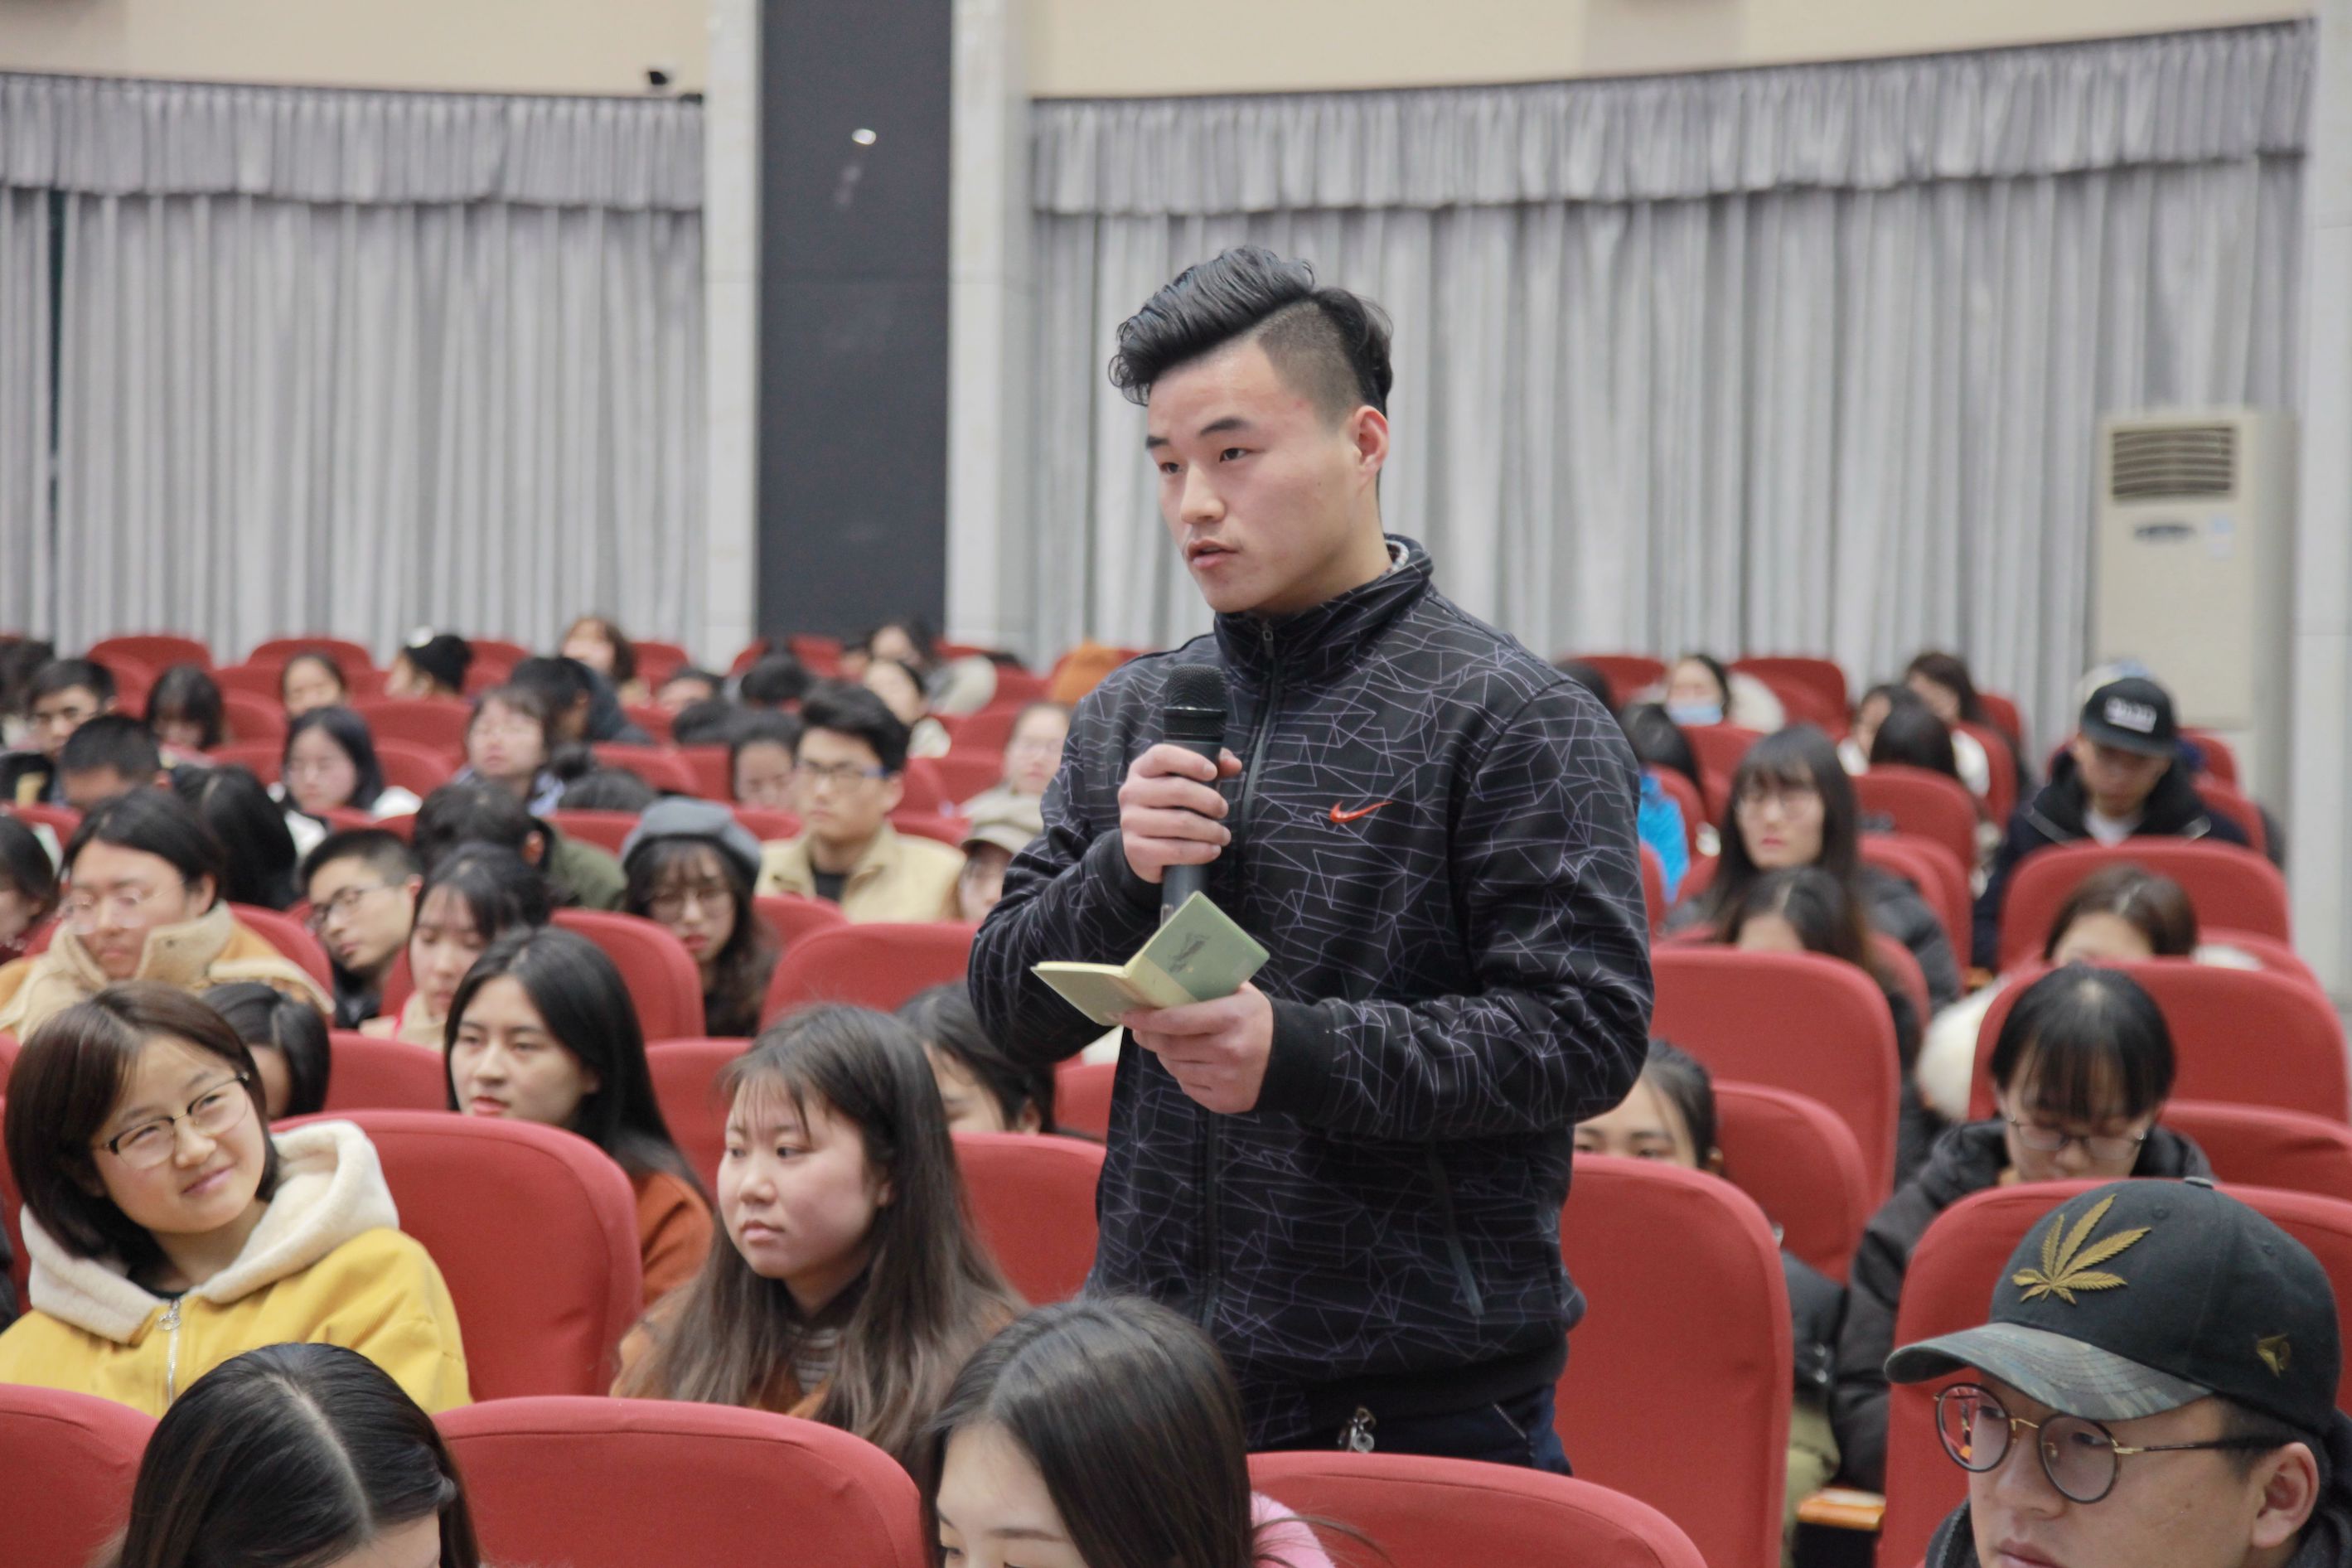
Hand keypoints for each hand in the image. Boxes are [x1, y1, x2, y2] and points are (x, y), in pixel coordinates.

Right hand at [1117, 743, 1242, 885]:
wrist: (1142, 847)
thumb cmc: (1170, 807)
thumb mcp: (1187, 782)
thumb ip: (1213, 767)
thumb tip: (1234, 764)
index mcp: (1141, 769)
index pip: (1162, 756)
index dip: (1190, 761)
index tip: (1212, 772)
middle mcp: (1131, 792)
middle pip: (1177, 789)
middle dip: (1210, 801)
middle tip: (1223, 810)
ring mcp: (1130, 822)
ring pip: (1180, 823)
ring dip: (1211, 830)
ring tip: (1223, 835)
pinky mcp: (1135, 849)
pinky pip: (1175, 850)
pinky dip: (1200, 852)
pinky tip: (1212, 850)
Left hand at [1123, 983, 1272, 1114]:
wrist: (1297, 1060)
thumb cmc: (1260, 1021)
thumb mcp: (1242, 995)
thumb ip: (1208, 989)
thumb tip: (1163, 985)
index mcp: (1231, 1018)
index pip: (1176, 1020)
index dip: (1146, 1019)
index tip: (1126, 1015)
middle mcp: (1228, 1051)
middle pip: (1170, 1047)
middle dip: (1149, 1037)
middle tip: (1141, 1030)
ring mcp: (1226, 1080)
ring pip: (1176, 1068)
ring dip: (1167, 1056)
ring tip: (1173, 1045)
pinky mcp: (1226, 1102)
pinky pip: (1188, 1087)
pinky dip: (1185, 1075)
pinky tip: (1196, 1064)